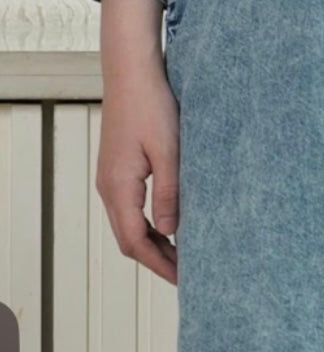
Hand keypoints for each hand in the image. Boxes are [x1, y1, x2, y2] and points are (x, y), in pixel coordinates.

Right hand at [95, 60, 179, 285]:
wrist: (131, 72)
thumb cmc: (151, 105)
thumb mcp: (168, 151)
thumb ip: (169, 193)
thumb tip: (171, 233)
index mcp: (119, 187)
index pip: (136, 242)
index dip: (160, 264)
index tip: (184, 279)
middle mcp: (108, 187)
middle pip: (128, 239)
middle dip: (156, 259)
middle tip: (187, 273)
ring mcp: (110, 178)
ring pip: (128, 224)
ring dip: (152, 242)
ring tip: (181, 253)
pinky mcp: (117, 168)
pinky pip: (129, 207)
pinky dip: (147, 222)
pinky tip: (168, 222)